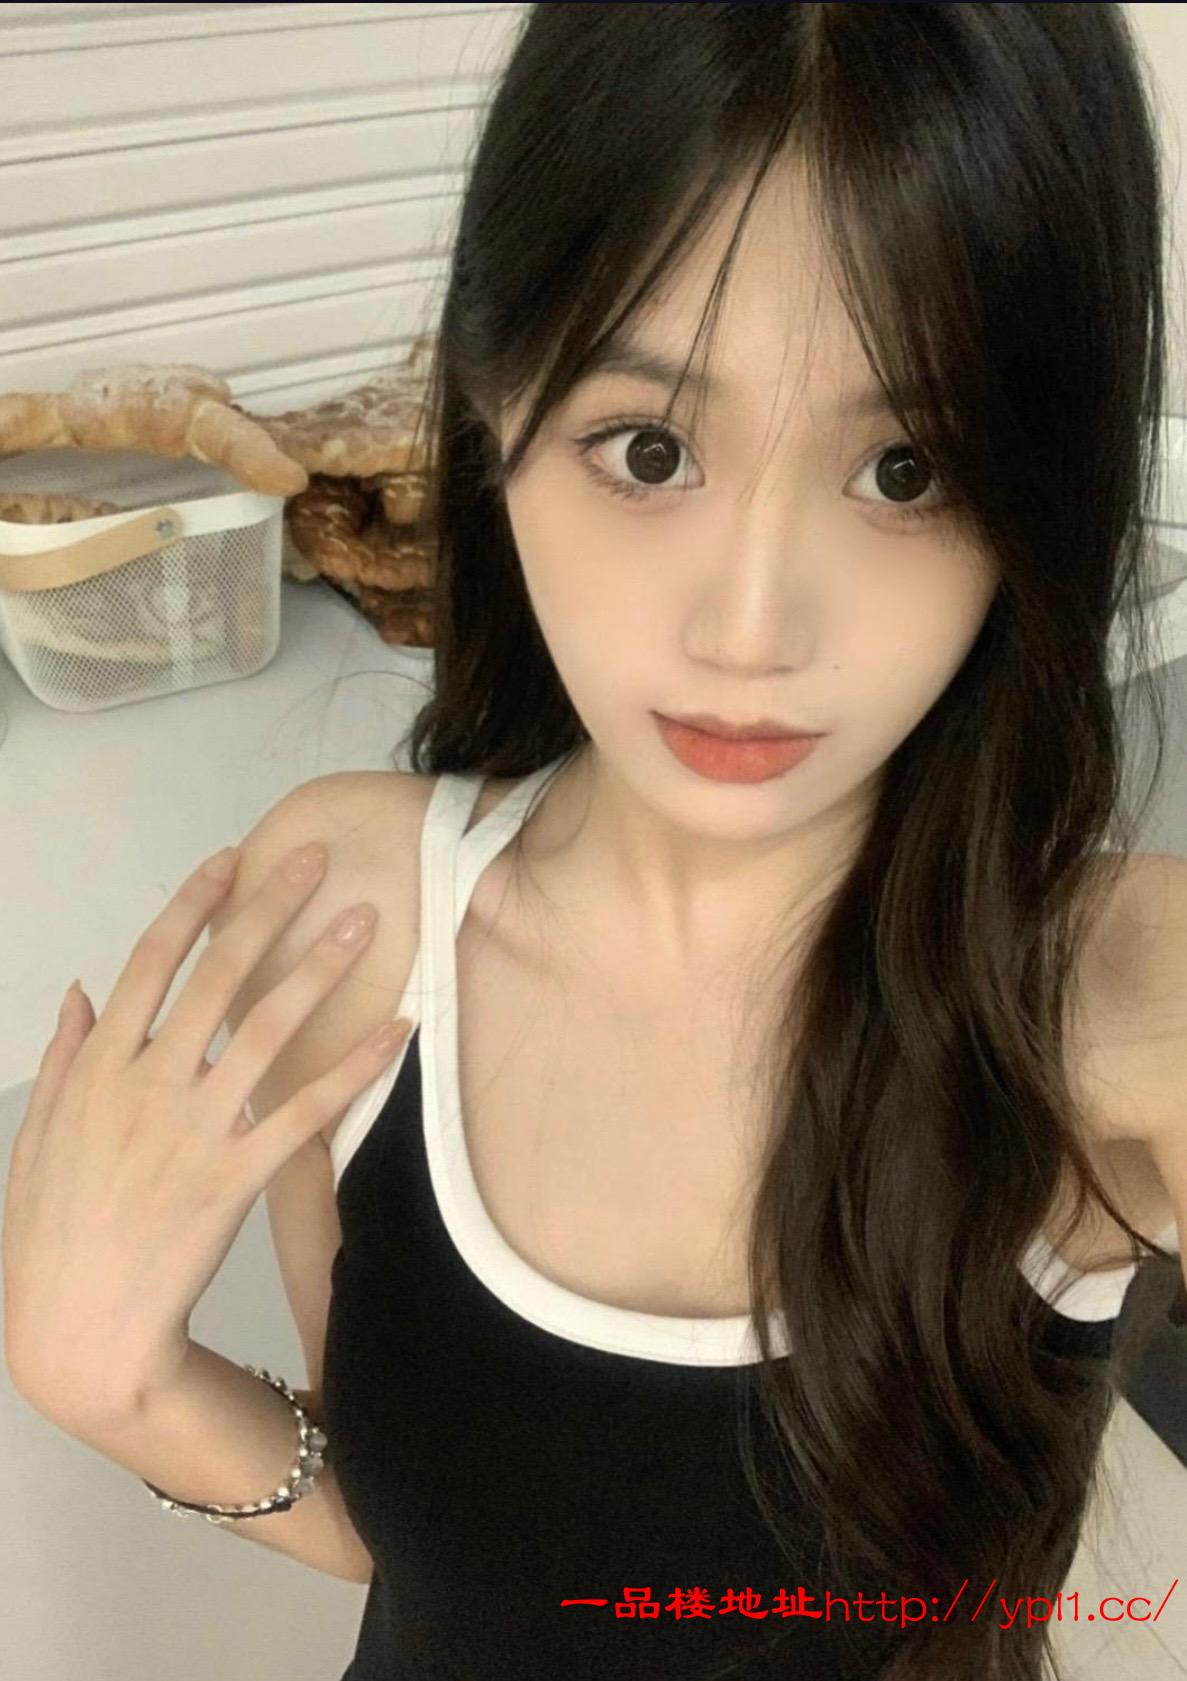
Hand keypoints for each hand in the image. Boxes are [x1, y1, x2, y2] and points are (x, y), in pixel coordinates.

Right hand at [1, 841, 408, 1431]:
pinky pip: (305, 1111)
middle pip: (217, 976)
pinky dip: (352, 1067)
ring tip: (365, 922)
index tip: (233, 859)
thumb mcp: (38, 1138)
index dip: (196, 905)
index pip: (152, 962)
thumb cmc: (53, 1236)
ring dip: (318, 969)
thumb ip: (65, 1058)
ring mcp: (193, 1129)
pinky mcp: (235, 1178)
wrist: (79, 1333)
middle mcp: (147, 1084)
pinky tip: (395, 1030)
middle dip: (268, 908)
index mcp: (99, 1068)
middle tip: (315, 859)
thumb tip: (82, 988)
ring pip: (265, 1030)